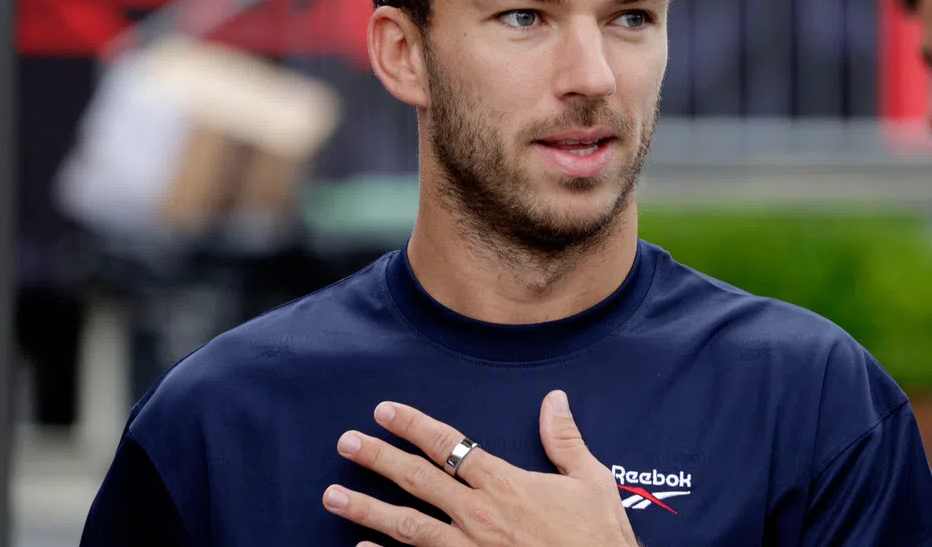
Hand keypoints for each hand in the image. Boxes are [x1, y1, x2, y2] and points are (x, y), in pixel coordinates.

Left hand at [322, 390, 637, 546]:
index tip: (383, 410)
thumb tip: (554, 399)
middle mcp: (479, 516)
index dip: (413, 426)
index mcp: (505, 485)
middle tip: (345, 441)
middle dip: (378, 457)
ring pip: (407, 526)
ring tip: (332, 495)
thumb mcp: (591, 483)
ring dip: (366, 508)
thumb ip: (565, 441)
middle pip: (418, 480)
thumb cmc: (599, 538)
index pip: (450, 446)